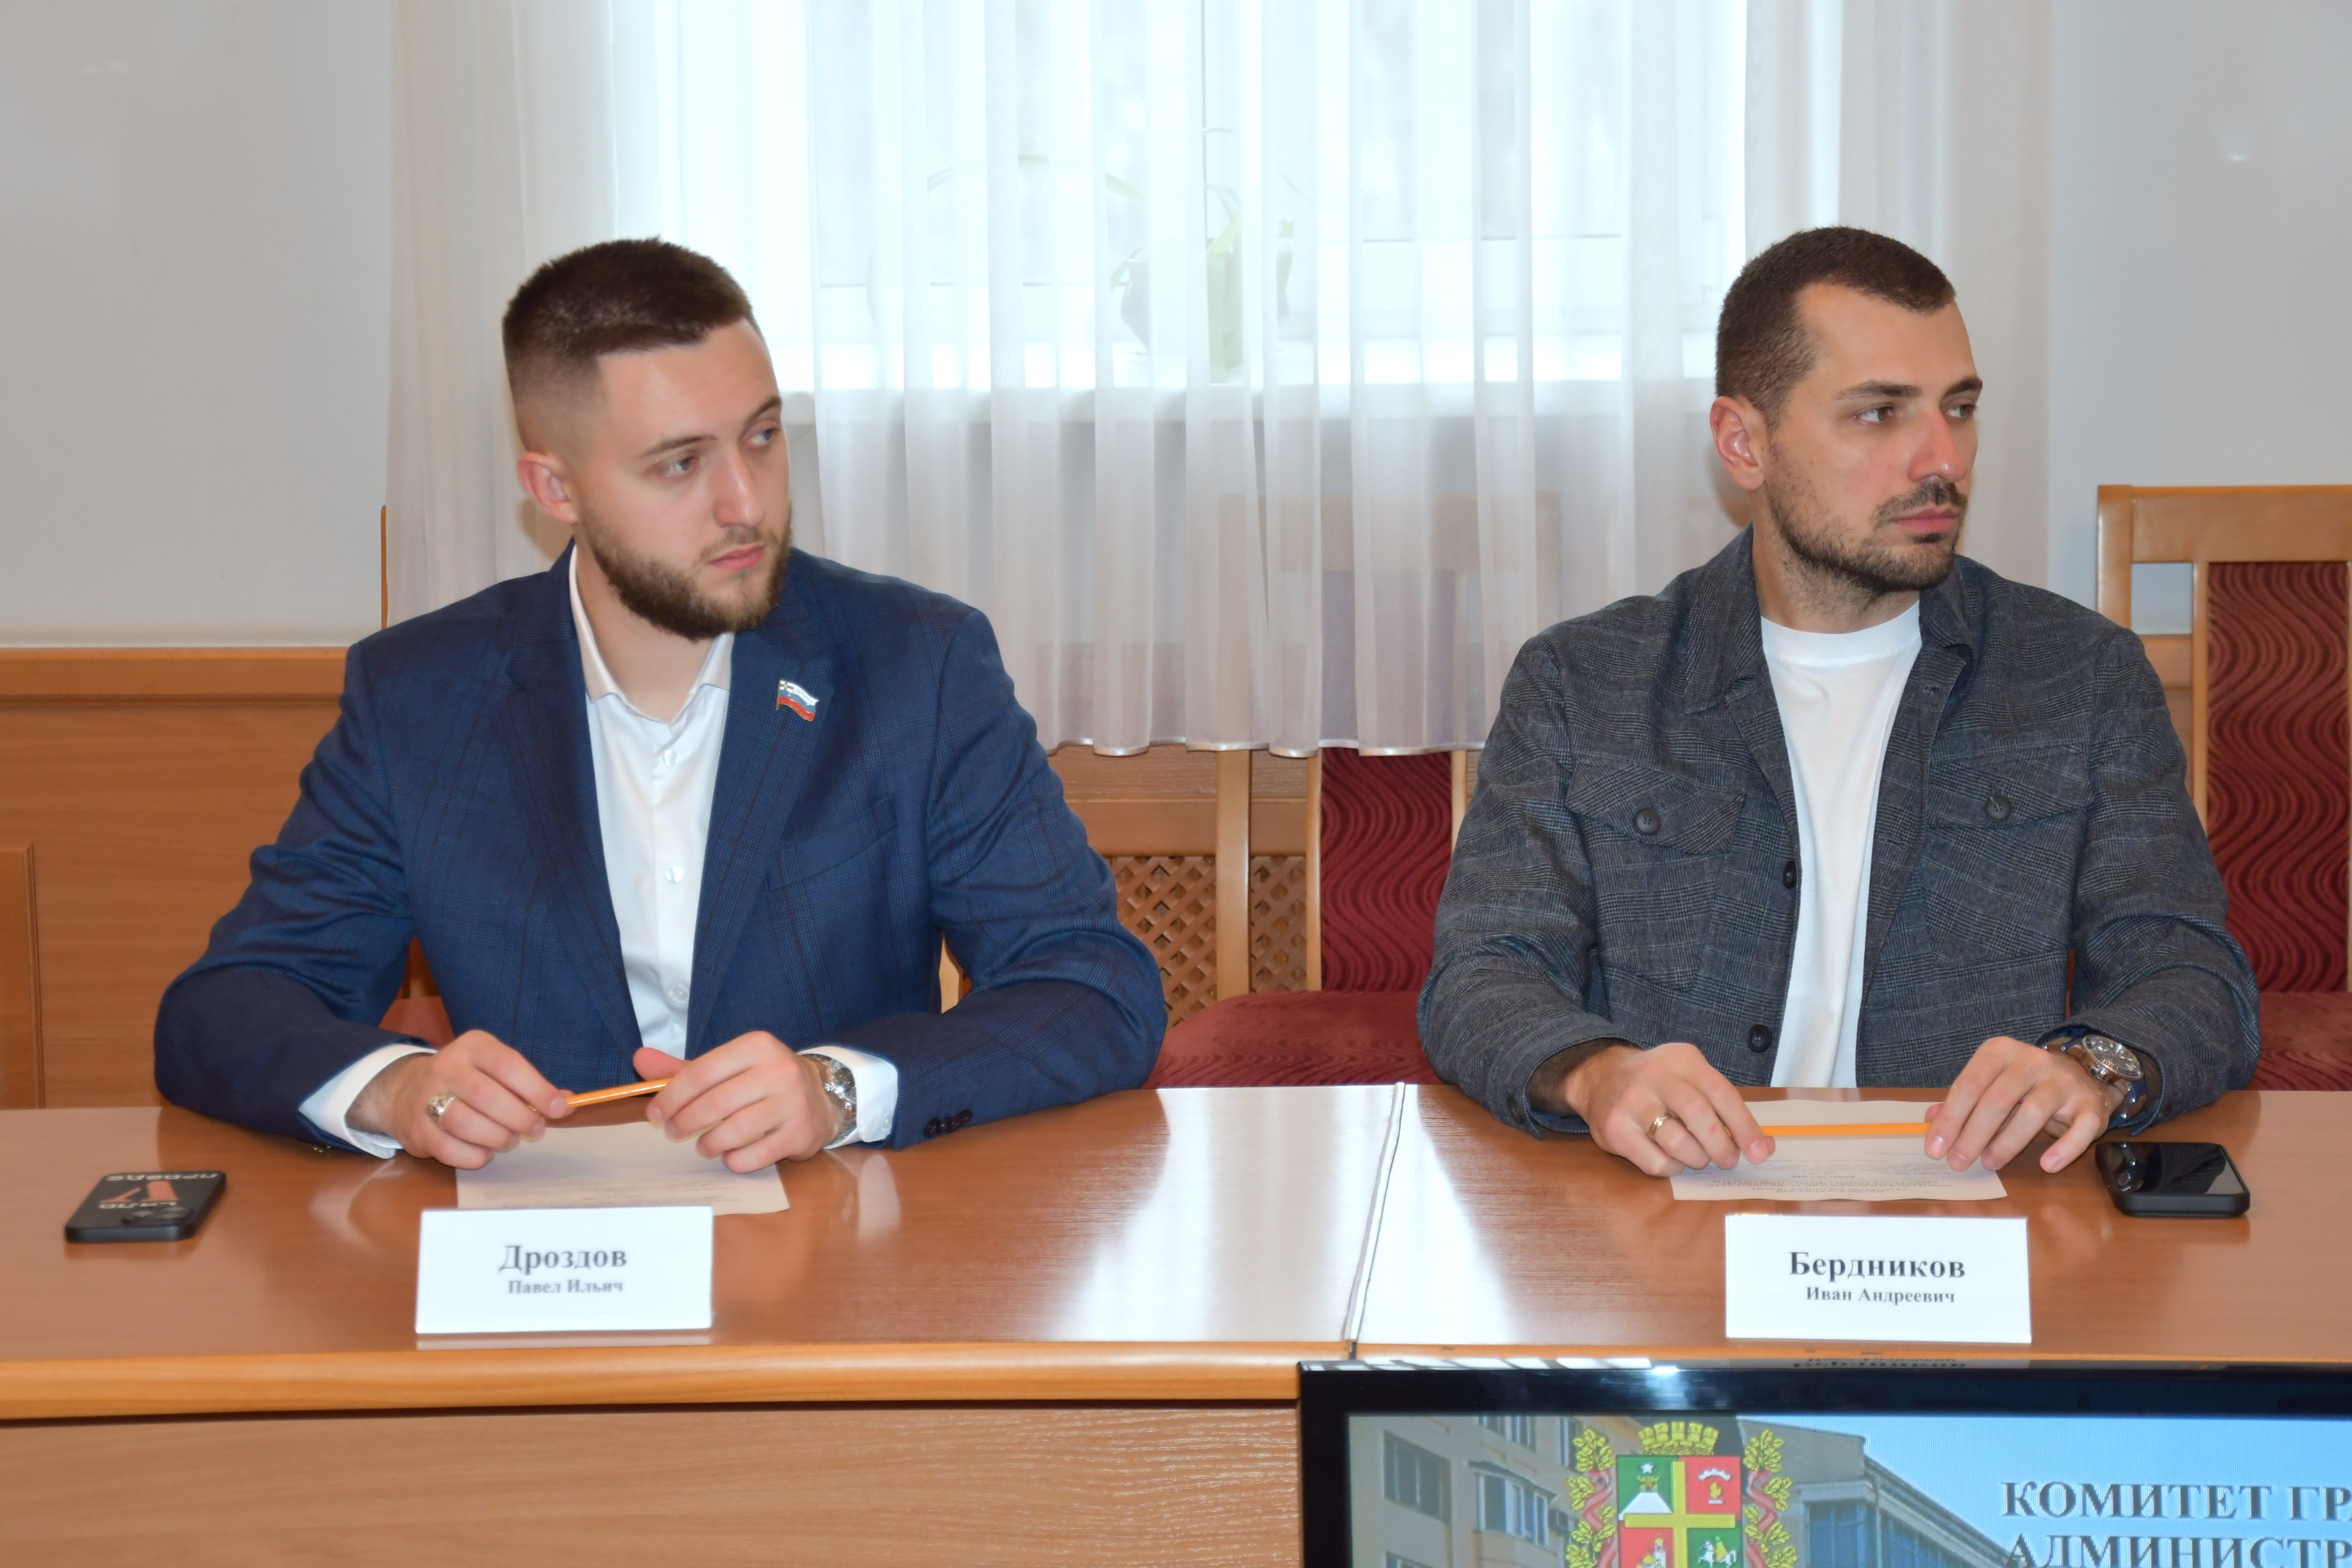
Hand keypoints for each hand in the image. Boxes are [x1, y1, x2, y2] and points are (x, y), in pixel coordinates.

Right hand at [348, 1030, 570, 1168]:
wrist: (406, 1092)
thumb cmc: (468, 1080)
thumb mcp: (496, 1069)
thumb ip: (530, 1084)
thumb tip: (567, 1102)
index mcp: (473, 1046)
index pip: (508, 1065)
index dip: (538, 1089)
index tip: (560, 1108)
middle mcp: (445, 1067)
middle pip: (487, 1096)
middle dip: (520, 1118)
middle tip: (535, 1129)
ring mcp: (425, 1098)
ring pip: (466, 1123)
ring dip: (498, 1137)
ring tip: (509, 1139)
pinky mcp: (416, 1129)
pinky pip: (450, 1149)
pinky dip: (475, 1156)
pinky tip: (485, 1151)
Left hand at [638, 1035, 841, 1170]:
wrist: (821, 1097)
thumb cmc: (762, 1081)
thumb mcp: (728, 1067)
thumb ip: (684, 1068)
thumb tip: (639, 1058)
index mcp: (757, 1045)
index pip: (701, 1073)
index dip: (671, 1097)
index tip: (654, 1114)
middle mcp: (779, 1069)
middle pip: (715, 1103)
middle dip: (684, 1122)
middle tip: (673, 1132)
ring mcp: (793, 1102)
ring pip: (734, 1131)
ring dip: (709, 1144)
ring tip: (703, 1146)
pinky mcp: (801, 1133)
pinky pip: (756, 1155)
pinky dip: (734, 1161)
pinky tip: (729, 1156)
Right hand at [1555, 1041, 1773, 1176]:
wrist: (1599, 1076)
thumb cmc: (1658, 1082)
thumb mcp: (1690, 1078)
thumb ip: (1724, 1107)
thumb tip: (1763, 1146)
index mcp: (1681, 1059)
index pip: (1721, 1093)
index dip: (1745, 1126)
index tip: (1760, 1153)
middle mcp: (1655, 1076)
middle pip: (1699, 1116)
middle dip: (1721, 1146)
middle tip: (1728, 1160)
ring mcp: (1631, 1102)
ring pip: (1678, 1143)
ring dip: (1697, 1159)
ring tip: (1699, 1158)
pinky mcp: (1615, 1129)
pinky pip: (1655, 1161)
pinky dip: (1673, 1167)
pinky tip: (1673, 1160)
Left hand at [1926, 1035, 2118, 1173]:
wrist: (2082, 1077)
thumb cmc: (2025, 1085)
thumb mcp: (1991, 1084)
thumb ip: (1962, 1100)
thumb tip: (1930, 1119)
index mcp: (2001, 1052)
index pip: (1969, 1085)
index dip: (1950, 1118)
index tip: (1934, 1148)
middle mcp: (2033, 1061)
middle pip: (1998, 1099)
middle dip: (1973, 1134)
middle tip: (1958, 1162)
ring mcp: (2064, 1081)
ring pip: (2033, 1112)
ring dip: (2008, 1142)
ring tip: (1989, 1163)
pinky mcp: (2091, 1104)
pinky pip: (2081, 1128)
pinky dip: (2065, 1148)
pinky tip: (2048, 1165)